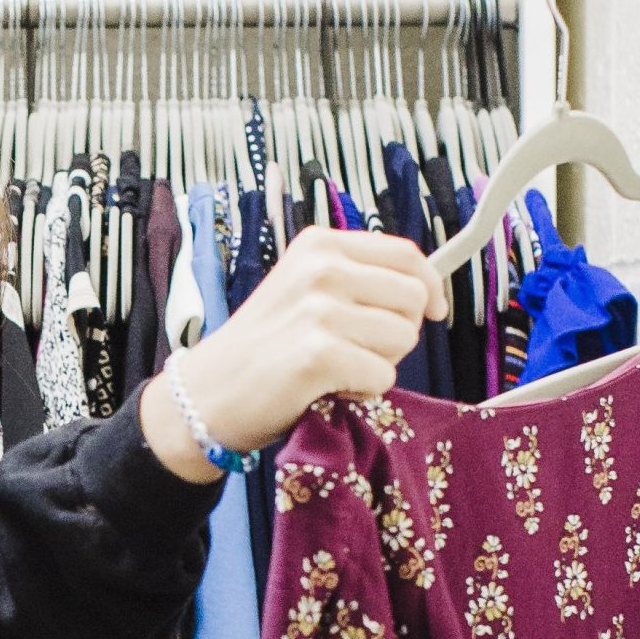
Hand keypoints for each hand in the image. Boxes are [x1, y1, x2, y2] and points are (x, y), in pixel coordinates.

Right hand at [139, 228, 447, 484]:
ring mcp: (319, 309)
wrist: (206, 393)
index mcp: (321, 244)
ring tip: (337, 368)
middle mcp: (321, 268)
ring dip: (379, 364)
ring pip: (403, 339)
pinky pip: (382, 376)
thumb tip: (426, 292)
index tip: (433, 310)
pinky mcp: (318, 354)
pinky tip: (325, 387)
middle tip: (359, 350)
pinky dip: (362, 392)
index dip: (430, 287)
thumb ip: (357, 281)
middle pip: (413, 298)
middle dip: (399, 332)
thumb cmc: (261, 349)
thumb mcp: (304, 290)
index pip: (407, 255)